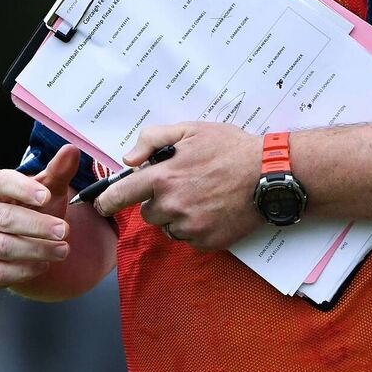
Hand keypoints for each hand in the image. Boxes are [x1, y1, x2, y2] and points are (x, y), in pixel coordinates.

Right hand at [0, 145, 78, 288]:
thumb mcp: (49, 190)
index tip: (47, 196)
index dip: (25, 189)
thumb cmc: (34, 209)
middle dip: (38, 226)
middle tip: (65, 231)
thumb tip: (71, 150)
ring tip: (63, 250)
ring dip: (36, 250)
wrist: (24, 242)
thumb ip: (59, 171)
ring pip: (3, 246)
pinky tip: (43, 266)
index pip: (3, 183)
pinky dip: (22, 270)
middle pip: (5, 218)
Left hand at [93, 122, 260, 249]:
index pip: (120, 196)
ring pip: (168, 227)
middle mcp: (172, 206)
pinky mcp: (207, 242)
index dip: (107, 201)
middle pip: (147, 213)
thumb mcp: (190, 129)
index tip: (102, 204)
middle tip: (180, 186)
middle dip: (157, 202)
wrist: (269, 175)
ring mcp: (190, 227)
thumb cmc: (230, 148)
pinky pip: (188, 239)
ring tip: (200, 196)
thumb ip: (152, 139)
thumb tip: (128, 159)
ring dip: (176, 216)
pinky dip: (195, 228)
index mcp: (163, 178)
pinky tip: (212, 210)